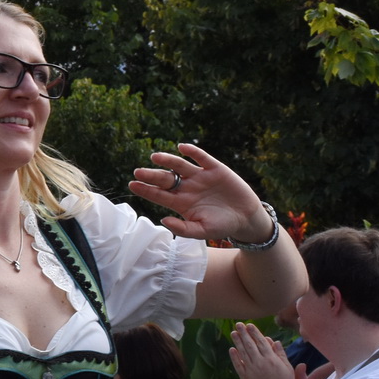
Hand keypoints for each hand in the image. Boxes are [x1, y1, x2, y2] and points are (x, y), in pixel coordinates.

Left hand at [129, 143, 271, 243]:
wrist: (245, 218)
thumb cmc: (221, 226)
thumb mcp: (201, 231)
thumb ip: (182, 228)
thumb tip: (163, 220)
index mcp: (180, 202)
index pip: (159, 194)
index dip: (146, 190)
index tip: (132, 185)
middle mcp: (187, 187)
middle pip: (165, 179)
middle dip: (152, 175)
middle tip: (138, 171)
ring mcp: (200, 177)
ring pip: (180, 166)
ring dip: (168, 160)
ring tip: (155, 157)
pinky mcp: (215, 169)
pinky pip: (202, 158)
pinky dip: (193, 152)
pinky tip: (182, 147)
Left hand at [229, 322, 297, 378]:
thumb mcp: (288, 368)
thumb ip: (281, 354)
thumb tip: (275, 341)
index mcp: (271, 359)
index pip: (261, 342)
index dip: (255, 333)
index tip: (250, 325)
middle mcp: (259, 362)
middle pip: (250, 344)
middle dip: (244, 333)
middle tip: (239, 324)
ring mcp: (250, 369)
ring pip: (242, 352)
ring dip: (237, 341)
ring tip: (234, 333)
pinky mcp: (244, 376)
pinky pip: (238, 364)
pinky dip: (234, 356)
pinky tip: (232, 349)